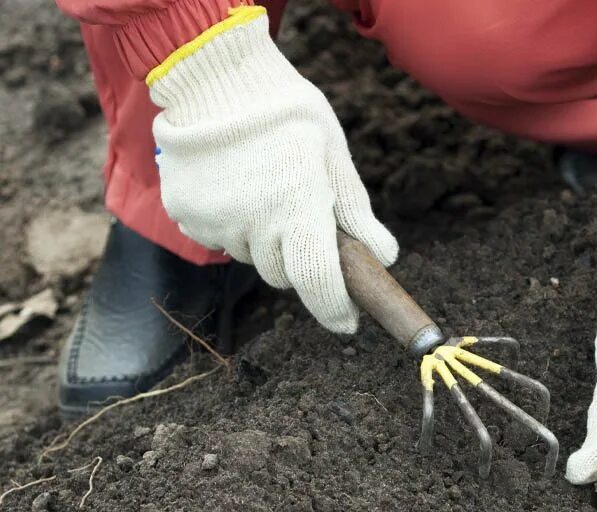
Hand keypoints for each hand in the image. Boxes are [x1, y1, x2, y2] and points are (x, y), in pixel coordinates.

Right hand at [149, 10, 396, 332]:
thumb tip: (384, 257)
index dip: (334, 308)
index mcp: (298, 209)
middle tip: (299, 213)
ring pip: (249, 255)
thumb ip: (355, 212)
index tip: (347, 322)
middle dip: (298, 257)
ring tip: (263, 186)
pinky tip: (233, 185)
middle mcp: (253, 224)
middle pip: (283, 273)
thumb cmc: (288, 113)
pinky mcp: (185, 214)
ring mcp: (214, 221)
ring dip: (262, 238)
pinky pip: (216, 238)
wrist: (215, 76)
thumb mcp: (333, 156)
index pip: (317, 281)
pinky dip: (230, 224)